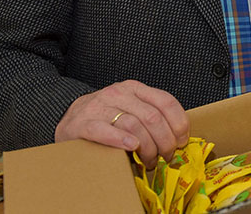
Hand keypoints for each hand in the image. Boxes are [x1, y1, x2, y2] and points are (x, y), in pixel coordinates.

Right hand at [54, 80, 188, 168]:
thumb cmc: (106, 118)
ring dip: (147, 147)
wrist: (68, 117)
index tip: (182, 141)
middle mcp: (119, 93)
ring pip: (133, 124)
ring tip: (150, 161)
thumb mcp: (131, 109)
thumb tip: (179, 139)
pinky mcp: (83, 123)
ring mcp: (100, 106)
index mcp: (135, 88)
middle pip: (152, 117)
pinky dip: (120, 139)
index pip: (166, 101)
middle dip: (165, 141)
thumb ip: (151, 117)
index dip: (179, 123)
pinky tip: (131, 147)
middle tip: (167, 156)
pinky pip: (104, 130)